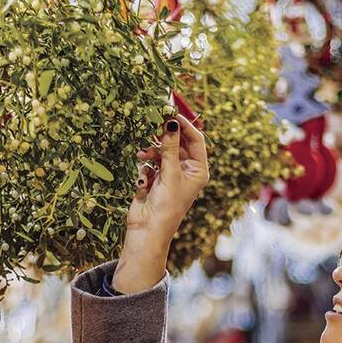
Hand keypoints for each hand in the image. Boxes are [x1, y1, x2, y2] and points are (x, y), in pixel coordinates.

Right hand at [127, 115, 208, 239]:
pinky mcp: (155, 178)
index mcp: (198, 170)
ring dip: (151, 152)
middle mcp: (186, 170)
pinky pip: (150, 163)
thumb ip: (169, 146)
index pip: (196, 140)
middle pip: (177, 143)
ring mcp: (170, 174)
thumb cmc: (166, 205)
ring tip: (143, 156)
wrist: (148, 229)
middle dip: (165, 137)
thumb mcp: (170, 173)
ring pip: (161, 151)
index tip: (171, 113)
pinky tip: (143, 179)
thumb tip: (171, 122)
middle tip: (154, 124)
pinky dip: (145, 166)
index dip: (184, 125)